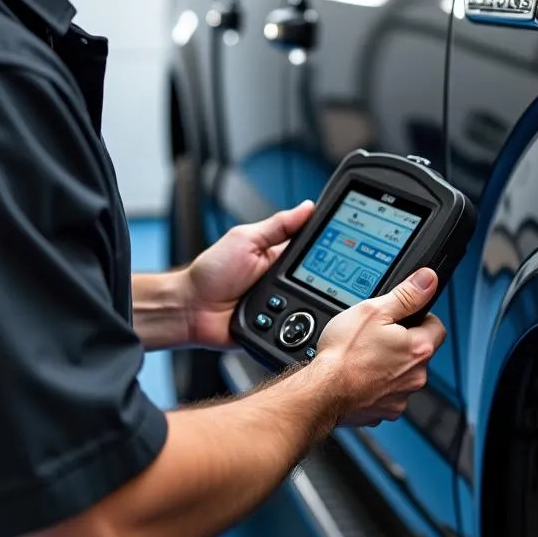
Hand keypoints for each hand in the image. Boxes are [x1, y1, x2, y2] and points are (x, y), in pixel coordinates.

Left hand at [184, 201, 314, 348]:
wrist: (190, 310)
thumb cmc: (210, 273)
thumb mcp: (245, 239)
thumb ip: (277, 225)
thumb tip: (307, 207)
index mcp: (278, 255)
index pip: (312, 247)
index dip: (328, 245)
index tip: (347, 241)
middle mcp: (283, 279)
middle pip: (317, 277)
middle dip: (322, 277)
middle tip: (319, 274)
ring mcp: (281, 304)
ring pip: (311, 303)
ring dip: (307, 300)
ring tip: (293, 296)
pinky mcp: (277, 328)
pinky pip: (297, 328)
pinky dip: (299, 324)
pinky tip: (295, 318)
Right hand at [314, 268, 445, 427]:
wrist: (322, 391)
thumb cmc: (344, 353)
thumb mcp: (373, 311)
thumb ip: (406, 295)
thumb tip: (428, 280)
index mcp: (418, 348)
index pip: (436, 326)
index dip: (419, 317)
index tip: (401, 317)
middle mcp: (416, 376)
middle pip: (419, 350)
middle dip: (402, 341)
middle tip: (377, 334)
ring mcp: (401, 396)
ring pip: (403, 372)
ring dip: (390, 363)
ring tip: (365, 355)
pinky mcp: (385, 410)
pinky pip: (388, 391)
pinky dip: (377, 383)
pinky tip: (360, 374)